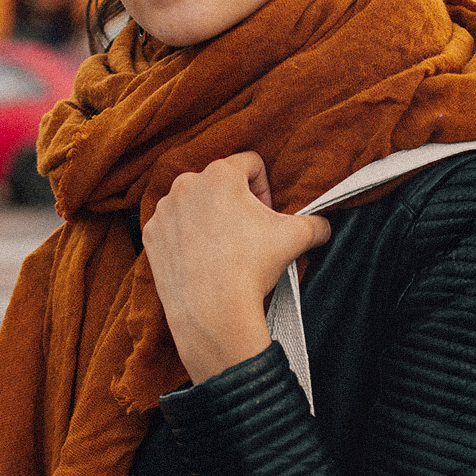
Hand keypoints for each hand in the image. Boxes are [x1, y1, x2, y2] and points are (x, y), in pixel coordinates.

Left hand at [143, 152, 330, 383]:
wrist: (213, 312)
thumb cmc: (252, 269)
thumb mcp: (296, 238)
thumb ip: (316, 223)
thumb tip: (323, 226)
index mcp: (220, 174)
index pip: (251, 164)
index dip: (265, 189)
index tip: (267, 216)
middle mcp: (186, 184)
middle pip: (220, 184)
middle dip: (236, 204)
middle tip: (248, 236)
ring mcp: (164, 211)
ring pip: (195, 204)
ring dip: (210, 219)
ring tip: (224, 250)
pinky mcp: (152, 236)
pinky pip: (173, 227)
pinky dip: (187, 239)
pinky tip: (201, 260)